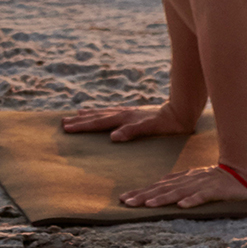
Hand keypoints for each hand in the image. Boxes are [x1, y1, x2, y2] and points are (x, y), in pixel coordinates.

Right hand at [62, 104, 195, 141]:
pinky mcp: (136, 114)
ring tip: (76, 114)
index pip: (100, 122)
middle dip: (81, 120)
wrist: (184, 111)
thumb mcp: (152, 128)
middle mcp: (126, 113)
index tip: (66, 127)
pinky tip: (103, 113)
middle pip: (99, 116)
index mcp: (126, 118)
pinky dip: (104, 112)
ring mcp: (131, 112)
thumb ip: (133, 131)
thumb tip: (113, 136)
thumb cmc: (170, 124)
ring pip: (105, 112)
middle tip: (63, 122)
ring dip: (90, 114)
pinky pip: (115, 112)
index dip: (83, 125)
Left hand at [118, 163, 246, 207]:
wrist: (244, 172)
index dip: (141, 192)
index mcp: (183, 179)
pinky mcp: (216, 191)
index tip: (123, 199)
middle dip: (145, 196)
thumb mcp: (194, 178)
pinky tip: (182, 206)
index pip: (158, 186)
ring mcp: (202, 185)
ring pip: (179, 192)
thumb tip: (158, 184)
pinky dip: (192, 200)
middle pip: (164, 189)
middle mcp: (189, 181)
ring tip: (148, 205)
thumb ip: (177, 181)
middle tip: (127, 203)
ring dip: (163, 198)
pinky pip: (203, 196)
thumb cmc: (217, 177)